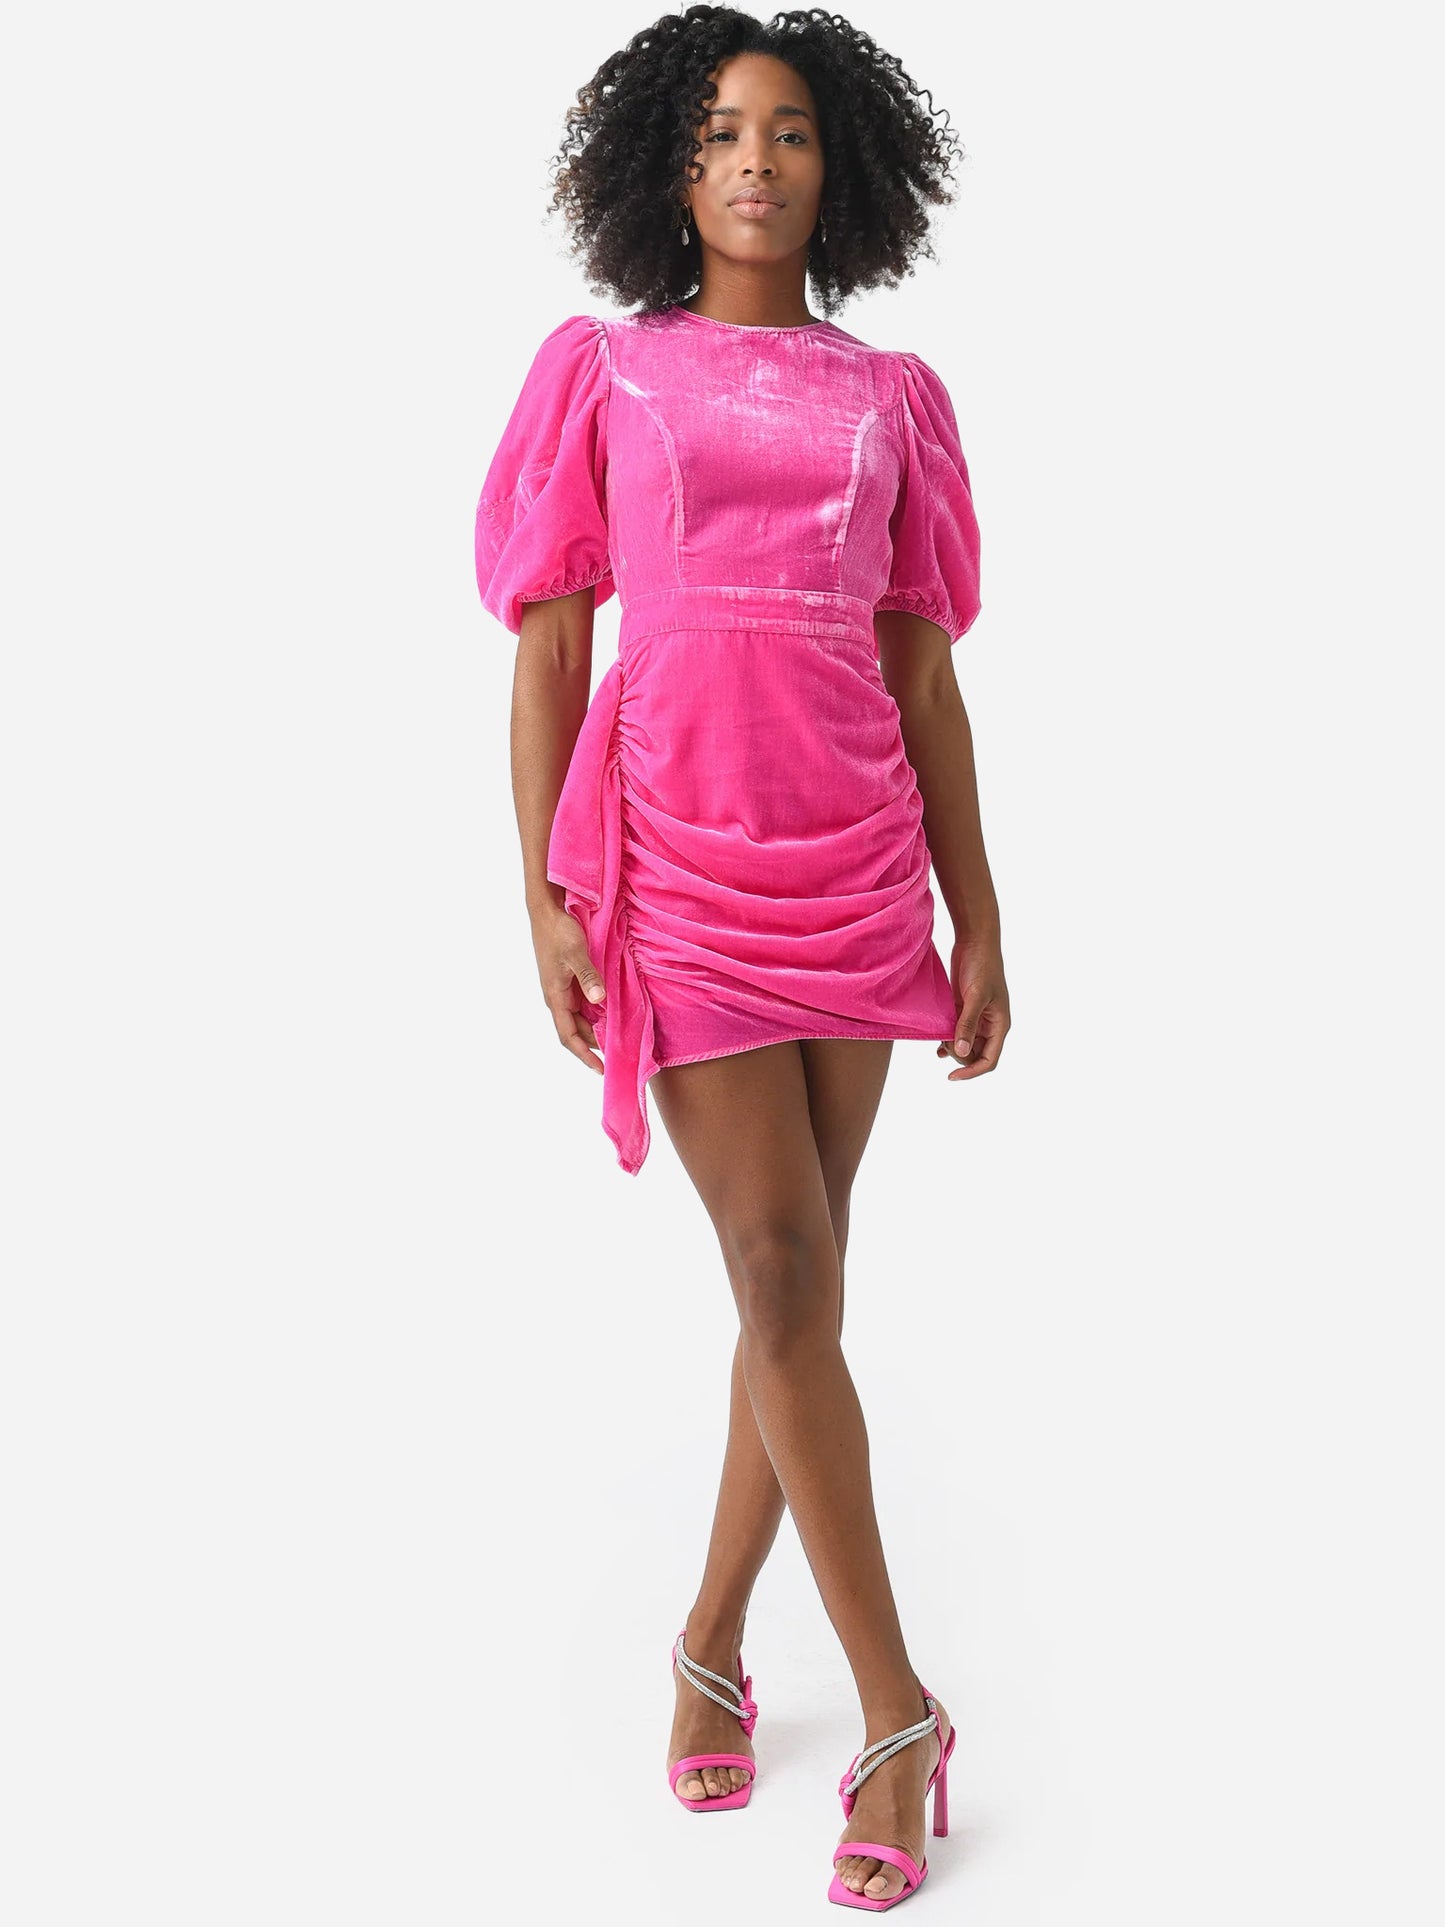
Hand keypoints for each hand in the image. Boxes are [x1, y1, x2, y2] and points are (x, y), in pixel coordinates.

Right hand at [531, 902, 606, 1075]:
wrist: (546, 910)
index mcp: (555, 996)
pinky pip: (584, 1002)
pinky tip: (613, 1011)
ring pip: (582, 1017)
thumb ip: (589, 977)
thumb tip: (599, 1001)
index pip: (568, 1036)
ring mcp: (563, 989)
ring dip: (598, 1027)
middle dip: (595, 1044)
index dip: (584, 1055)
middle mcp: (558, 997)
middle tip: (620, 1052)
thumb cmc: (558, 931)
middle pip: (577, 1030)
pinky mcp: (569, 979)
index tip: (600, 1069)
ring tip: (620, 1036)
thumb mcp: (576, 953)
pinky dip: (598, 1011)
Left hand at [938, 933, 1009, 1080]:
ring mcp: (975, 1017)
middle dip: (959, 1056)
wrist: (975, 941)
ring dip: (952, 1048)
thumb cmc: (982, 966)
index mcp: (999, 1025)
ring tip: (938, 1043)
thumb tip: (961, 1051)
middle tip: (943, 1044)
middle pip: (975, 1055)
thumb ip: (967, 1024)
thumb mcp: (975, 996)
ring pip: (964, 1044)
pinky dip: (947, 1038)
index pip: (989, 1060)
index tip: (952, 1076)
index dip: (972, 1071)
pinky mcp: (962, 1008)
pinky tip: (935, 1043)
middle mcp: (989, 1025)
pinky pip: (955, 1031)